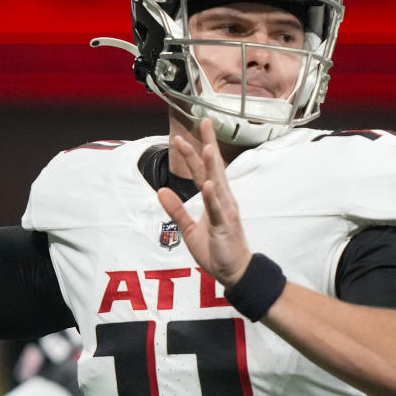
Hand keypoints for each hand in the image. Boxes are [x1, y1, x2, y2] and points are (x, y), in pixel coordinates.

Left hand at [157, 119, 251, 286]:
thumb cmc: (216, 250)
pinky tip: (208, 184)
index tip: (183, 136)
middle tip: (204, 122)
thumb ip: (177, 209)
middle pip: (214, 168)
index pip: (203, 170)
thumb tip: (161, 191)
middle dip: (208, 145)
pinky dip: (212, 196)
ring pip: (218, 184)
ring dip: (212, 166)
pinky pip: (217, 209)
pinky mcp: (225, 226)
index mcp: (215, 199)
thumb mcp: (190, 229)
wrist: (235, 272)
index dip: (193, 153)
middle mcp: (223, 200)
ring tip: (207, 147)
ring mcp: (226, 212)